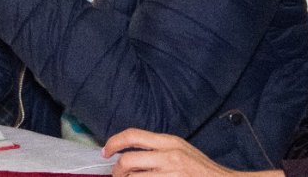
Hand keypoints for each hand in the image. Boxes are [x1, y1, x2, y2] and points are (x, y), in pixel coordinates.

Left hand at [103, 128, 265, 176]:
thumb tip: (131, 153)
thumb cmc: (202, 170)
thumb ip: (159, 149)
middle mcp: (169, 156)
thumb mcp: (181, 150)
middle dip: (116, 172)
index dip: (113, 142)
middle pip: (128, 161)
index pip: (133, 135)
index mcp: (170, 142)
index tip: (105, 151)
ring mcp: (171, 174)